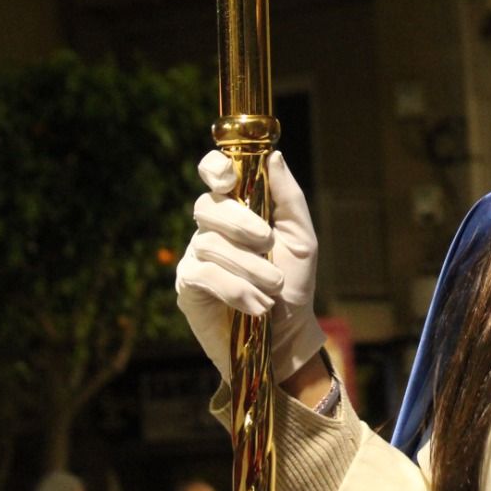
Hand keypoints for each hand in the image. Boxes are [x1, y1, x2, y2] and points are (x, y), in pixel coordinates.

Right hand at [176, 149, 325, 382]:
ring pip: (209, 244)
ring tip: (273, 288)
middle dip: (241, 223)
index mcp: (238, 208)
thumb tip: (274, 156)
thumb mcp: (302, 238)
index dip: (214, 168)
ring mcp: (195, 255)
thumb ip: (288, 197)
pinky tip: (258, 305)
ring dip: (249, 266)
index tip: (227, 177)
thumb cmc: (294, 283)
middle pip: (208, 207)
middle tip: (268, 243)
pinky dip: (235, 289)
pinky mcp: (187, 286)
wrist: (287, 335)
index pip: (213, 173)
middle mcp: (211, 227)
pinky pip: (203, 275)